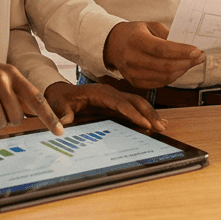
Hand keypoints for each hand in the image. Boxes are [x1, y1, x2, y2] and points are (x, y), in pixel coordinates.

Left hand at [43, 82, 169, 131]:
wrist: (60, 93)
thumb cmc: (60, 99)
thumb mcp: (58, 105)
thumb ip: (63, 112)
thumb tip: (66, 120)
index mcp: (100, 92)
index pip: (120, 103)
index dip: (133, 113)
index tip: (145, 123)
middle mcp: (110, 93)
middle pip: (134, 101)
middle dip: (149, 113)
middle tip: (161, 127)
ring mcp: (114, 98)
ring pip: (137, 104)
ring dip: (150, 114)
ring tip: (162, 126)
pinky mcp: (114, 104)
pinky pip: (132, 108)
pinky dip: (143, 115)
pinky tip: (152, 124)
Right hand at [102, 21, 204, 88]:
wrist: (112, 45)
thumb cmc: (133, 33)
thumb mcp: (149, 25)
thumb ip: (167, 35)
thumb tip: (187, 46)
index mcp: (136, 40)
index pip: (162, 49)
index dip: (181, 52)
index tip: (197, 51)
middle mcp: (132, 58)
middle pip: (165, 66)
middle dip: (187, 62)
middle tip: (199, 57)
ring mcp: (132, 73)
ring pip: (165, 78)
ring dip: (182, 70)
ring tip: (191, 62)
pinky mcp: (135, 82)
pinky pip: (159, 83)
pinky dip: (173, 77)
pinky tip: (178, 69)